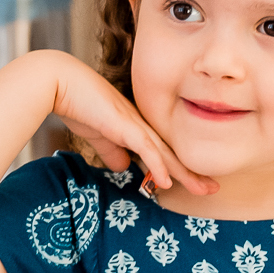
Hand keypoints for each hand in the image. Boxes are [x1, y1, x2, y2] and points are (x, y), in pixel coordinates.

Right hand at [52, 54, 217, 196]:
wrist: (61, 83)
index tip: (196, 184)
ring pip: (166, 154)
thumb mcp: (99, 137)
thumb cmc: (78, 105)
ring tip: (203, 189)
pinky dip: (158, 165)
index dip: (180, 169)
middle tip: (212, 189)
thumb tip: (123, 168)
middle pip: (172, 154)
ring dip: (184, 173)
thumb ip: (112, 152)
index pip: (164, 153)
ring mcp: (135, 124)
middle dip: (193, 174)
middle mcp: (142, 126)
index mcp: (137, 128)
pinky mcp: (124, 125)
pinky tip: (167, 182)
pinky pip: (146, 148)